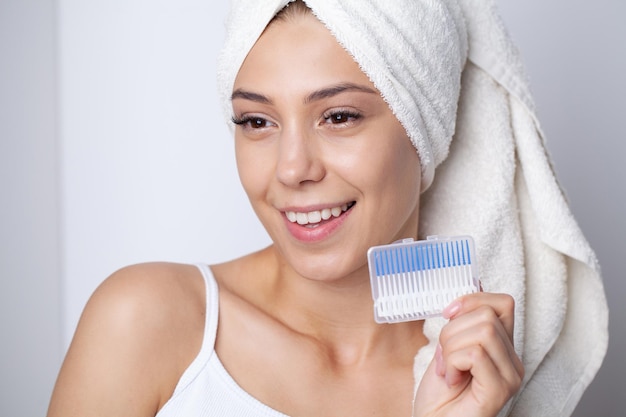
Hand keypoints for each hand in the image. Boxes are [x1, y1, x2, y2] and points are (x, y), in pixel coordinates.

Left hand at [413, 292, 523, 416]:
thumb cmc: (439, 392)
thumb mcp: (448, 347)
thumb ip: (460, 325)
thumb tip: (461, 300)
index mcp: (502, 346)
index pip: (502, 303)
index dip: (472, 300)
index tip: (448, 314)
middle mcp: (513, 360)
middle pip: (486, 315)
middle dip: (452, 330)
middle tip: (444, 357)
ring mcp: (510, 376)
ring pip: (482, 331)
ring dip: (451, 347)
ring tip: (448, 369)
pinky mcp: (500, 390)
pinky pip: (475, 354)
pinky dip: (453, 362)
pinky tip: (451, 379)